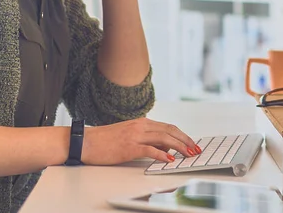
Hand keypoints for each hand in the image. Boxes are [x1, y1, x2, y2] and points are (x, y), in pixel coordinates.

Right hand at [80, 118, 201, 164]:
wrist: (86, 142)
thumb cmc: (106, 141)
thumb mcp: (130, 135)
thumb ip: (147, 139)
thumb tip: (165, 148)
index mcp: (142, 122)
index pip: (168, 127)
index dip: (183, 135)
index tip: (192, 143)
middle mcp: (141, 126)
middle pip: (170, 131)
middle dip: (186, 140)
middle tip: (196, 149)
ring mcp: (135, 135)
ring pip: (164, 138)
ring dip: (179, 146)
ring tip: (188, 154)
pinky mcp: (129, 147)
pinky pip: (150, 149)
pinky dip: (162, 154)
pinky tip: (170, 159)